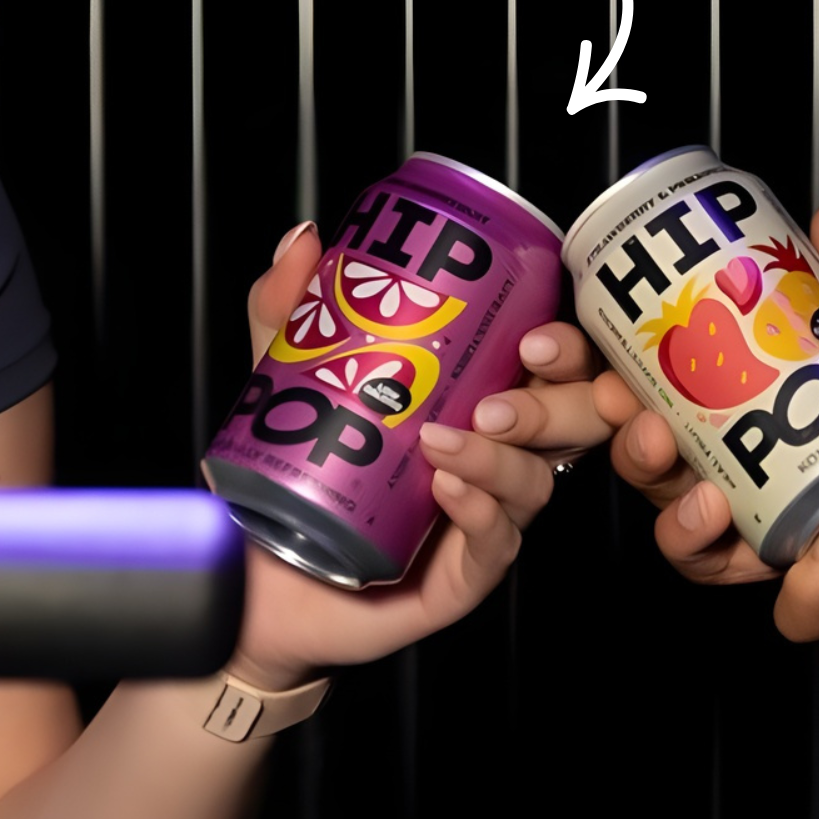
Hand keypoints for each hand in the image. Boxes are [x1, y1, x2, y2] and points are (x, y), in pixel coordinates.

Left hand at [216, 220, 604, 677]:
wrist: (250, 578)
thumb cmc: (292, 480)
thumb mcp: (286, 383)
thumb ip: (290, 313)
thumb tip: (305, 240)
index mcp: (477, 403)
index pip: (549, 368)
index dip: (564, 347)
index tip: (533, 333)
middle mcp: (493, 459)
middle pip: (568, 425)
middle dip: (552, 404)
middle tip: (496, 397)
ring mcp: (482, 519)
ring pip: (533, 484)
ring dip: (501, 460)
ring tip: (447, 442)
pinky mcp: (460, 578)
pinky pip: (495, 546)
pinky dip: (480, 514)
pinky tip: (446, 491)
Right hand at [549, 198, 818, 645]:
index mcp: (792, 420)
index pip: (687, 410)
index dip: (629, 396)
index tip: (603, 366)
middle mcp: (789, 484)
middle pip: (673, 486)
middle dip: (641, 463)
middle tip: (646, 430)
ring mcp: (813, 546)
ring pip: (708, 560)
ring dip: (690, 531)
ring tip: (712, 500)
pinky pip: (795, 612)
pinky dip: (802, 583)